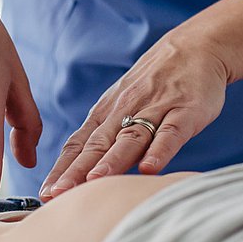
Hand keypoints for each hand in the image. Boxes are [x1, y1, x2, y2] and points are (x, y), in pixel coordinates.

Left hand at [40, 31, 229, 197]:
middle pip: (97, 145)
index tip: (45, 193)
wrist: (196, 47)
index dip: (62, 169)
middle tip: (57, 194)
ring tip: (95, 182)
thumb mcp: (123, 105)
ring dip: (112, 161)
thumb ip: (107, 138)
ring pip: (130, 138)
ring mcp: (156, 109)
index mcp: (107, 113)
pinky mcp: (185, 110)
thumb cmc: (156, 84)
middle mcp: (125, 111)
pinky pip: (170, 132)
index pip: (78, 144)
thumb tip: (83, 175)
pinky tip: (149, 169)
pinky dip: (160, 150)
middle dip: (76, 171)